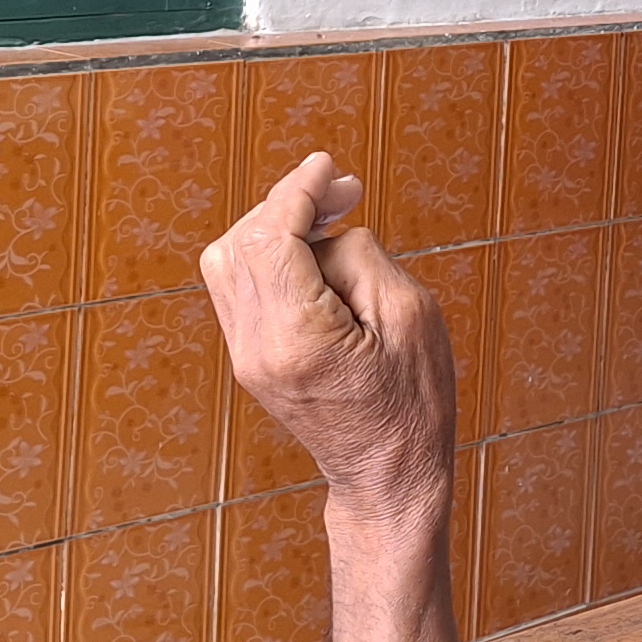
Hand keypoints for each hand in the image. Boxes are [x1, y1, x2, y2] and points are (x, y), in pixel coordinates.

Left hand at [202, 154, 457, 517]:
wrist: (389, 475)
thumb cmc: (412, 402)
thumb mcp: (408, 314)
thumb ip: (358, 254)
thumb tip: (323, 229)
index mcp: (295, 338)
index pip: (268, 238)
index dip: (296, 190)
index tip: (329, 167)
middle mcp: (254, 348)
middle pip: (238, 244)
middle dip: (286, 205)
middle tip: (344, 193)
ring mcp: (245, 357)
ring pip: (228, 262)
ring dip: (273, 227)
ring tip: (331, 219)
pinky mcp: (250, 359)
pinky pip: (241, 286)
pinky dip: (269, 255)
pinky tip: (314, 252)